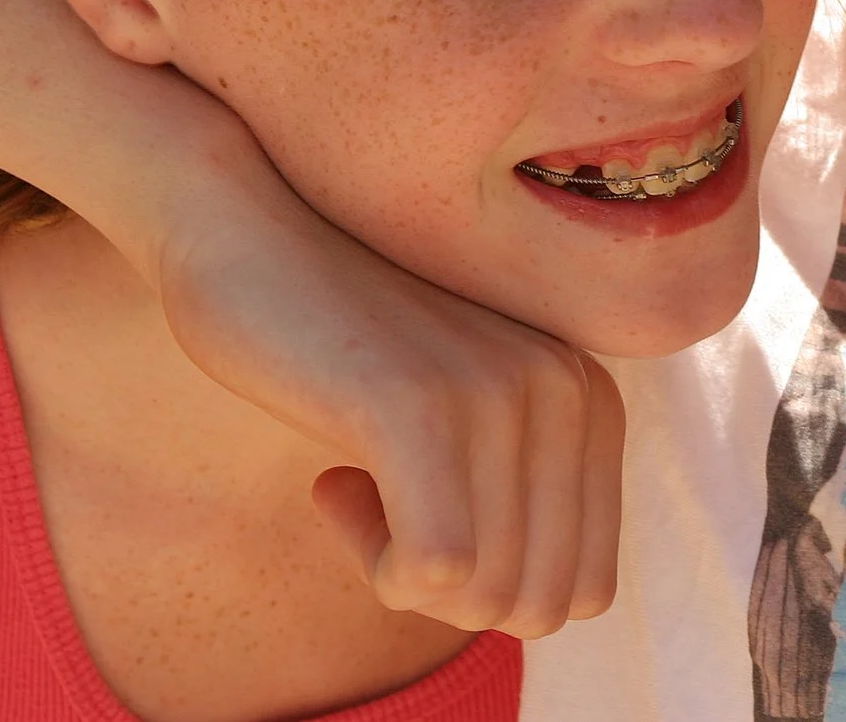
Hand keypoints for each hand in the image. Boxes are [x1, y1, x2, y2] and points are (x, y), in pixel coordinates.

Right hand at [156, 135, 622, 638]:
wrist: (251, 233)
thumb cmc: (349, 345)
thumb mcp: (473, 415)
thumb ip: (526, 488)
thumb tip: (545, 612)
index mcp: (594, 402)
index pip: (587, 588)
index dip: (495, 590)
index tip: (432, 525)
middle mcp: (570, 391)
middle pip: (540, 605)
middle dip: (455, 600)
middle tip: (387, 522)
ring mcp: (503, 394)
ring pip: (485, 596)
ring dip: (406, 579)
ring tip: (358, 489)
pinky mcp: (422, 407)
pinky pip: (432, 570)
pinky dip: (377, 565)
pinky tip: (333, 484)